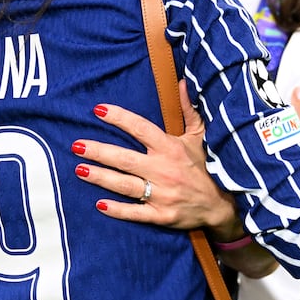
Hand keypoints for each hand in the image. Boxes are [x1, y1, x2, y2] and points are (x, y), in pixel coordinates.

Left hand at [73, 81, 236, 232]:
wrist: (223, 204)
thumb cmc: (208, 166)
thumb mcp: (200, 136)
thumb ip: (188, 110)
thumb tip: (181, 82)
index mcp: (171, 148)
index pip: (141, 129)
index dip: (120, 118)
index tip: (99, 110)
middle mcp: (165, 170)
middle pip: (125, 159)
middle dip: (99, 151)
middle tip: (76, 145)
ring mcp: (163, 195)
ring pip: (125, 185)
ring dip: (101, 177)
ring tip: (80, 169)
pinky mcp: (162, 216)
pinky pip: (136, 213)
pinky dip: (118, 210)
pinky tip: (99, 204)